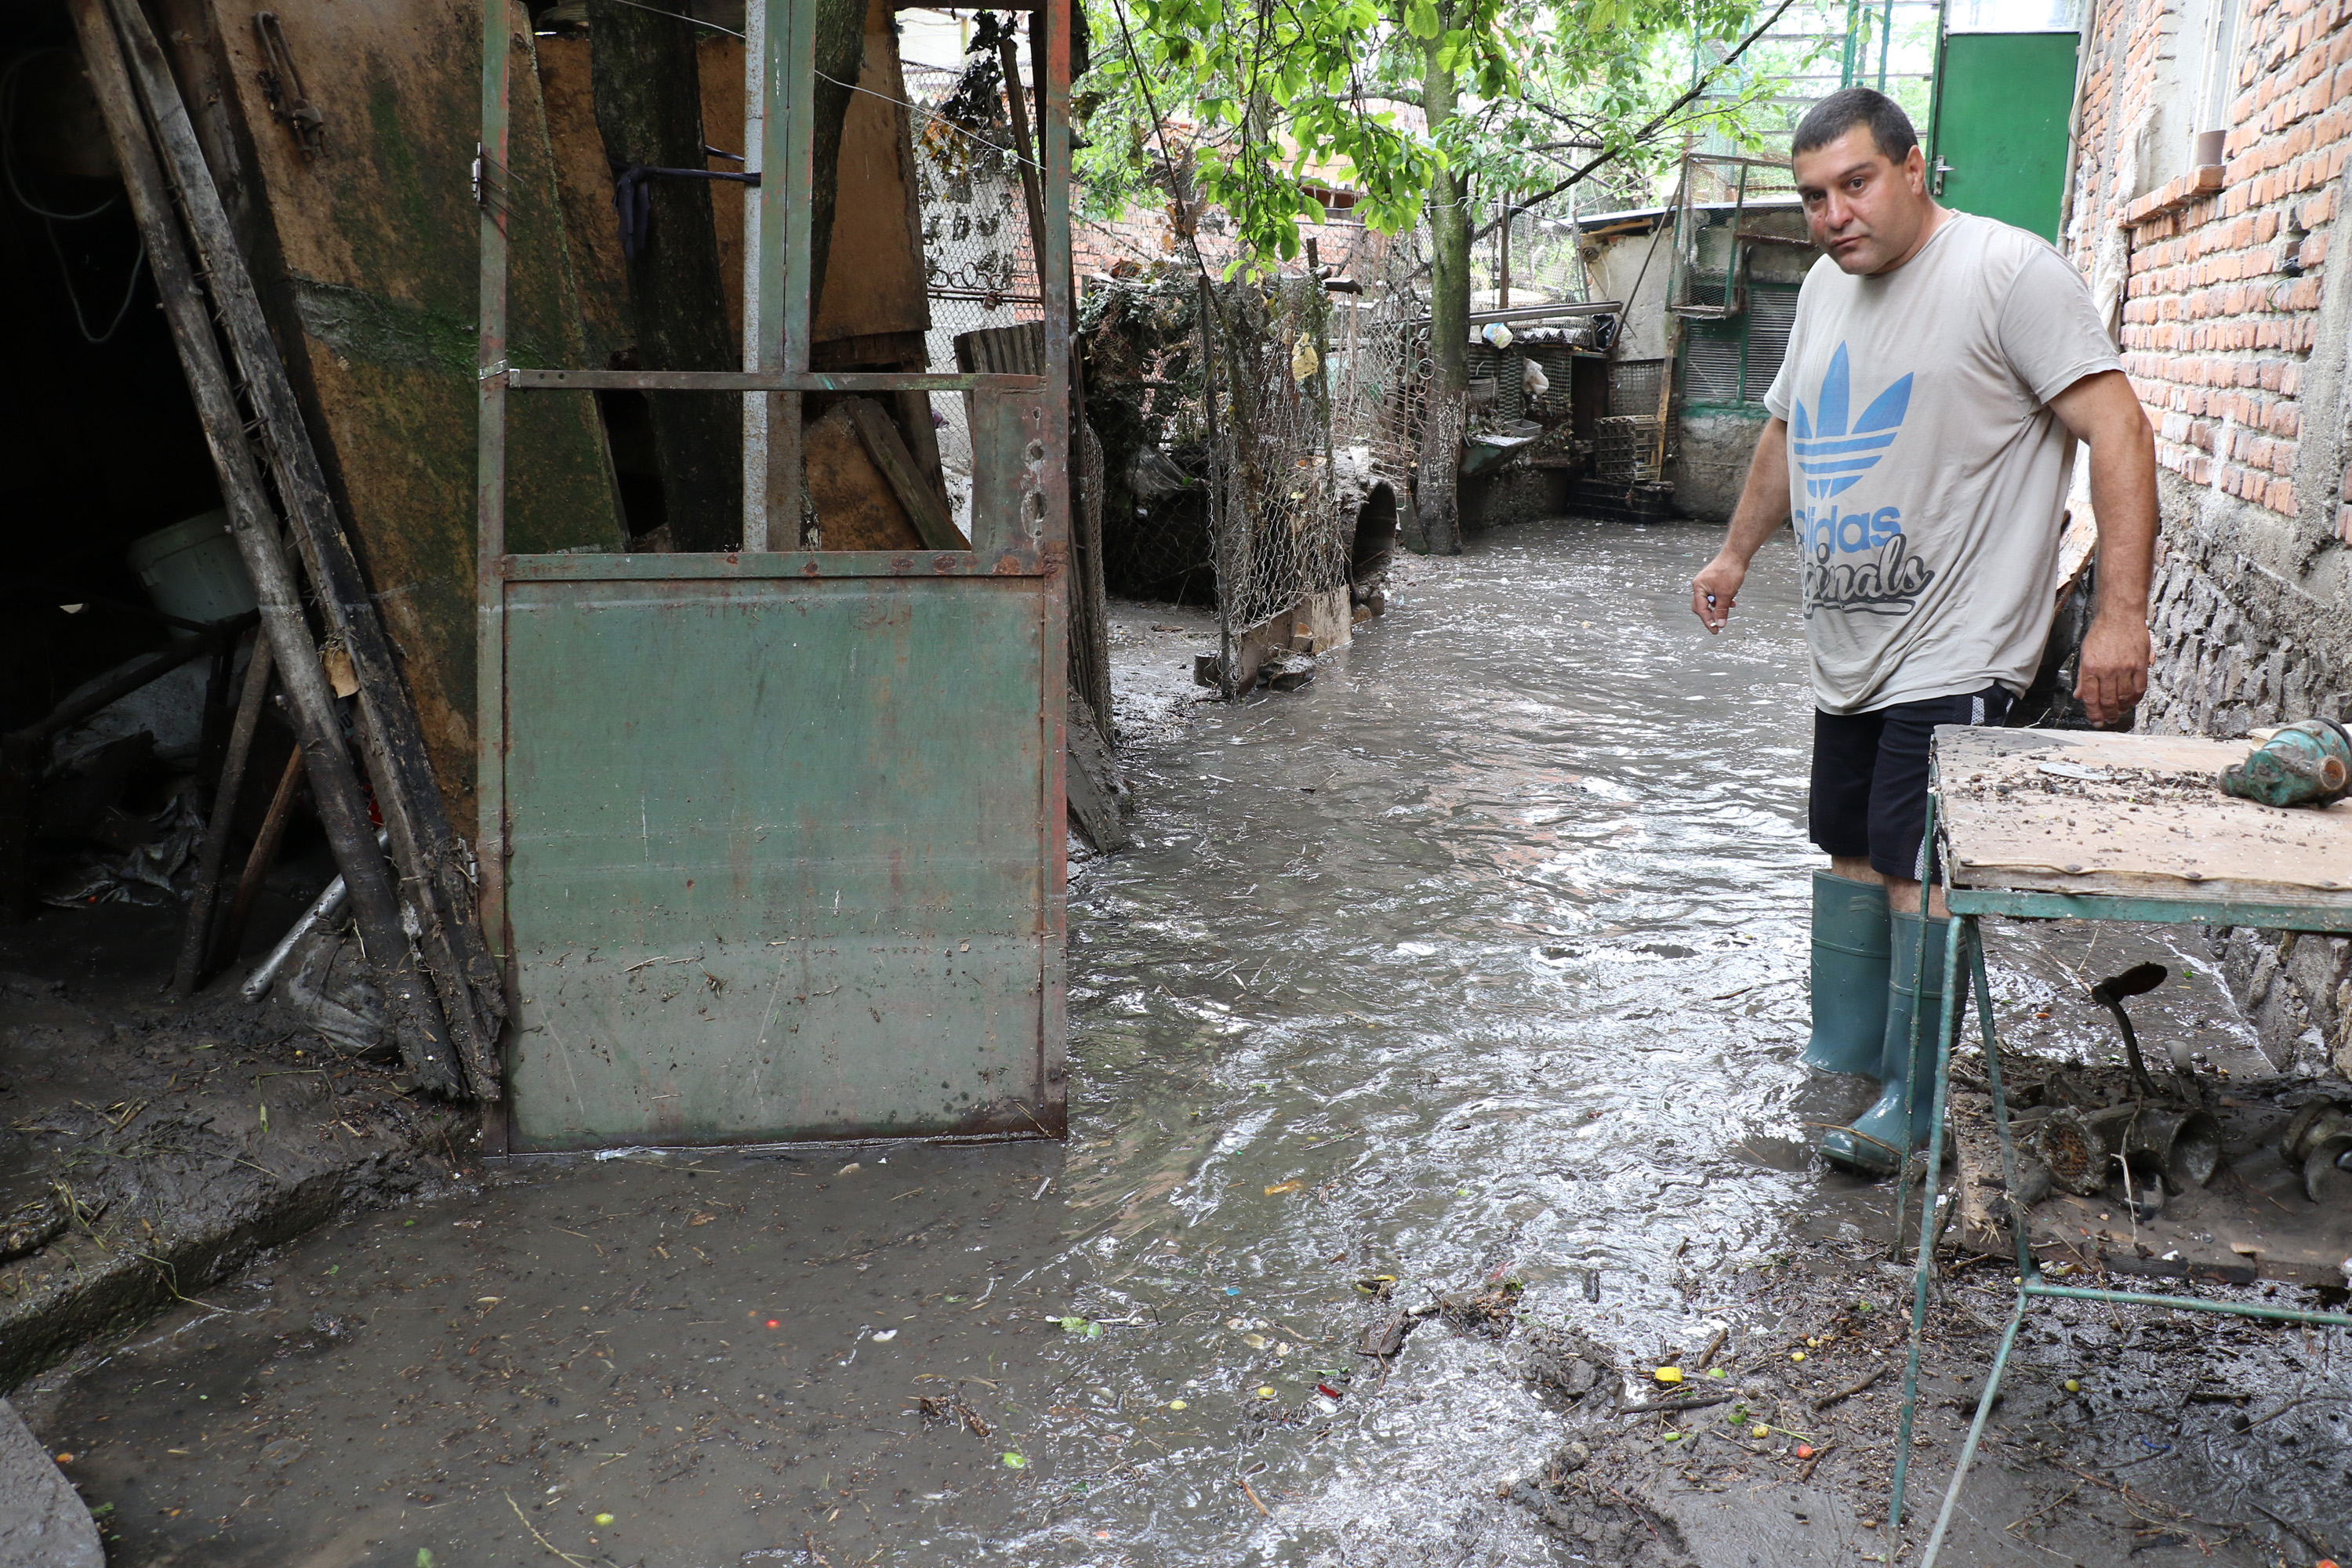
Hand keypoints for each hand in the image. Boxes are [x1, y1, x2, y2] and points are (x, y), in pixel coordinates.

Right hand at [1690, 554, 1746, 632]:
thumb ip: (1722, 610)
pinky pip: (1716, 595)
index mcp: (1698, 588)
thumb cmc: (1729, 571)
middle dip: (1711, 614)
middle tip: (1719, 623)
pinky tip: (1732, 600)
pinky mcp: (1714, 581)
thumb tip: (1719, 624)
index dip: (1708, 621)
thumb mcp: (1726, 594)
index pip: (1700, 609)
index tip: (1715, 631)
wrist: (1737, 555)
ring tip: (1730, 607)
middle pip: (1702, 606)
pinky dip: (1723, 599)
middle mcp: (1700, 585)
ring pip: (1711, 601)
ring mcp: (1707, 583)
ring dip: (1720, 606)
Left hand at [2074, 611, 2149, 725]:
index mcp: (2091, 667)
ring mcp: (2125, 668)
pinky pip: (2140, 688)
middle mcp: (2108, 669)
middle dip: (2108, 715)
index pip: (2091, 698)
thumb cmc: (2102, 632)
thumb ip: (2083, 677)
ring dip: (2122, 708)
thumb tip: (2080, 695)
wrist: (2120, 615)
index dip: (2093, 714)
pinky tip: (2132, 701)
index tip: (2096, 721)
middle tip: (2109, 720)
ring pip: (2125, 697)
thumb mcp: (2085, 654)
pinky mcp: (2140, 664)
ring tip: (2120, 712)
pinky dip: (2136, 698)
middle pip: (2108, 701)